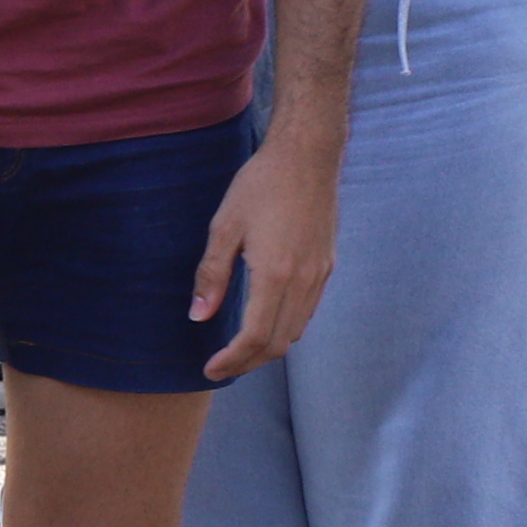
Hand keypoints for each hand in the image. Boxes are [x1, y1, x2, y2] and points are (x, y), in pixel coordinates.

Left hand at [194, 121, 338, 380]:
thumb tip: (198, 316)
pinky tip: (263, 322)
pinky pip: (307, 310)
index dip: (232, 360)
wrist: (307, 157)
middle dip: (248, 361)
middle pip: (279, 342)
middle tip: (220, 366)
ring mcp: (321, 273)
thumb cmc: (260, 186)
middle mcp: (305, 280)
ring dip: (267, 347)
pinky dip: (284, 327)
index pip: (255, 336)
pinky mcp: (327, 264)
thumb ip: (211, 276)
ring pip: (296, 329)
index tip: (210, 369)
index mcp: (277, 274)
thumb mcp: (224, 228)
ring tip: (237, 350)